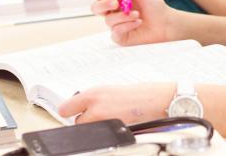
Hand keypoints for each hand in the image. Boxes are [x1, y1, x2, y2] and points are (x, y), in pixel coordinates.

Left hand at [58, 83, 174, 123]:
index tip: (68, 112)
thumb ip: (96, 98)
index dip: (68, 111)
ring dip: (96, 127)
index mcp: (94, 93)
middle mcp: (95, 108)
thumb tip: (84, 106)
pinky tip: (118, 124)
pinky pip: (102, 135)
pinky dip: (107, 132)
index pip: (66, 107)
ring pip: (90, 130)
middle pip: (78, 122)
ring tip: (111, 119)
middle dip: (86, 120)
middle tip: (98, 115)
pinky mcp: (113, 133)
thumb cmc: (141, 93)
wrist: (159, 100)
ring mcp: (104, 122)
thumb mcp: (112, 89)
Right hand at [92, 0, 171, 45]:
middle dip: (104, 4)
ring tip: (137, 14)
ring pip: (108, 20)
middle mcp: (112, 11)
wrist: (164, 21)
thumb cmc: (152, 4)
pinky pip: (116, 32)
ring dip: (123, 15)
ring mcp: (115, 25)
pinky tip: (138, 22)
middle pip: (94, 8)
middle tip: (118, 3)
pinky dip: (127, 25)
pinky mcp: (120, 37)